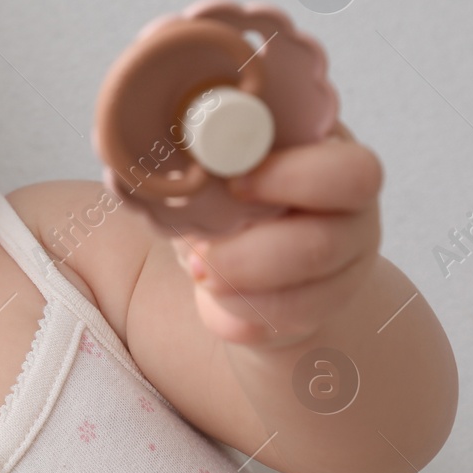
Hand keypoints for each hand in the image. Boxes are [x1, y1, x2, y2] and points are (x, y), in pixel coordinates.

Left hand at [170, 120, 382, 347]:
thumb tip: (119, 146)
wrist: (242, 247)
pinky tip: (214, 303)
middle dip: (253, 254)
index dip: (294, 180)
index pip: (351, 172)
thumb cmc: (228, 185)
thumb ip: (189, 152)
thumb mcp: (217, 159)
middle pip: (328, 243)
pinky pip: (290, 325)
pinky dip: (241, 317)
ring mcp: (344, 268)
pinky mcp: (320, 312)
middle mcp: (352, 216)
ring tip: (196, 271)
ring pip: (317, 295)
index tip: (234, 185)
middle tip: (197, 250)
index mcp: (334, 159)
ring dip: (242, 289)